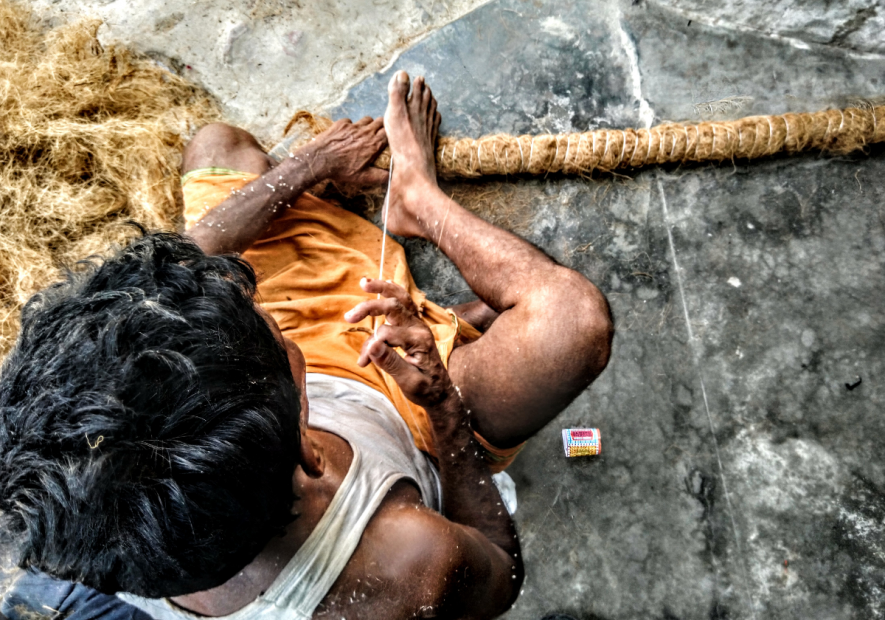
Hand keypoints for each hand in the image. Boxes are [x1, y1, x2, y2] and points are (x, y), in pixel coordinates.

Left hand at [295, 117, 387, 186]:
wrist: (320, 159)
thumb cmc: (343, 170)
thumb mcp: (364, 178)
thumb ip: (380, 176)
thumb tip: (392, 176)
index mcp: (374, 144)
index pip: (389, 132)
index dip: (391, 135)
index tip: (389, 139)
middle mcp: (366, 132)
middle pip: (381, 121)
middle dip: (382, 127)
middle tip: (378, 135)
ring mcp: (353, 126)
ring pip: (367, 119)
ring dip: (368, 125)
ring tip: (364, 133)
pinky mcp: (341, 124)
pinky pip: (350, 121)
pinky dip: (351, 126)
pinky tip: (347, 135)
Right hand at [344, 278, 454, 407]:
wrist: (440, 392)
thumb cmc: (425, 389)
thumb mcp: (409, 382)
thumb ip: (391, 363)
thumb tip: (372, 347)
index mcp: (419, 341)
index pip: (387, 333)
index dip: (372, 346)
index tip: (364, 363)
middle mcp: (420, 328)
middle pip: (393, 307)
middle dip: (369, 308)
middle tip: (349, 317)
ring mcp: (418, 325)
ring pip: (400, 298)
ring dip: (382, 289)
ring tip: (364, 282)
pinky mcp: (415, 326)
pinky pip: (405, 303)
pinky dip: (393, 293)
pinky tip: (384, 284)